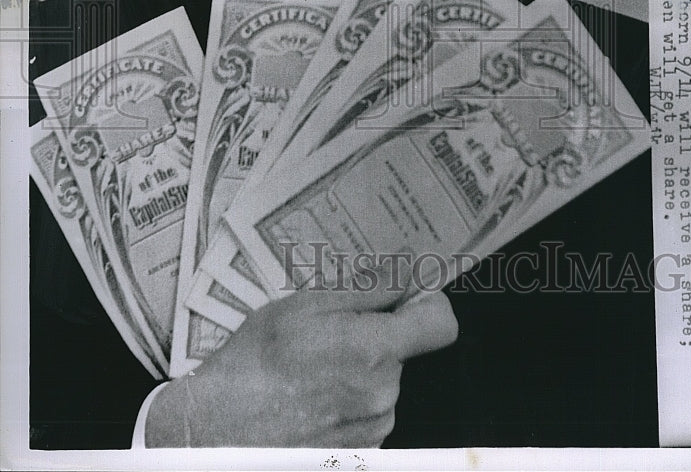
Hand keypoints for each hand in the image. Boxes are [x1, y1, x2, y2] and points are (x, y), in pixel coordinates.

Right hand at [145, 278, 457, 446]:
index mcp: (376, 351)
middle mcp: (384, 394)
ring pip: (384, 379)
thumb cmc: (257, 361)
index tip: (406, 295)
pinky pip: (369, 410)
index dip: (428, 302)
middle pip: (404, 349)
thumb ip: (369, 288)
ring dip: (359, 367)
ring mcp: (373, 428)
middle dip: (376, 333)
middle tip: (328, 330)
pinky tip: (311, 393)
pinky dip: (348, 397)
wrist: (219, 428)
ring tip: (312, 365)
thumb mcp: (307, 304)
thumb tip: (409, 269)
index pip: (441, 323)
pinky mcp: (360, 451)